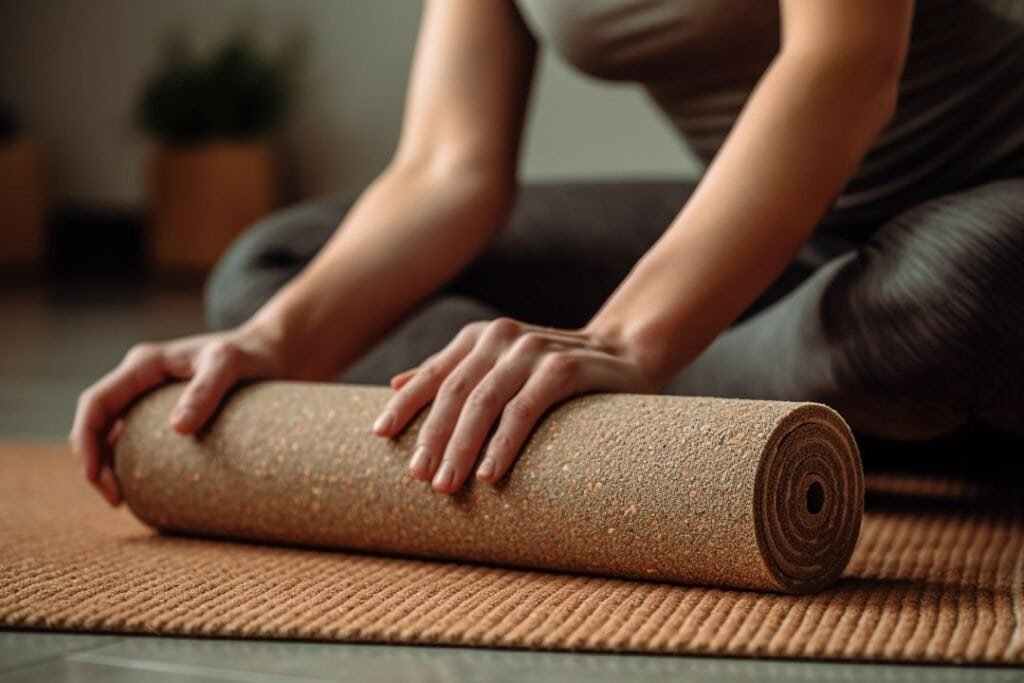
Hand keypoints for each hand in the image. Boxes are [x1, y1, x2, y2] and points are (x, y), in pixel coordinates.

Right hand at [69, 324, 287, 506]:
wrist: (276, 353)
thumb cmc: (253, 355)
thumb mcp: (229, 365)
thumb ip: (206, 390)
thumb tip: (178, 429)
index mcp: (145, 364)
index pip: (97, 402)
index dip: (86, 440)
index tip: (95, 476)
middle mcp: (143, 379)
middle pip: (99, 423)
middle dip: (95, 462)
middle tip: (116, 500)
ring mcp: (153, 396)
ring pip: (114, 434)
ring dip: (111, 466)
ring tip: (125, 500)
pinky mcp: (169, 412)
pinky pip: (138, 439)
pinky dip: (134, 463)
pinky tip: (146, 489)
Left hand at [370, 317, 659, 494]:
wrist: (627, 354)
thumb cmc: (556, 372)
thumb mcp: (500, 368)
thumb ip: (453, 372)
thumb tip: (394, 384)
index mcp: (481, 338)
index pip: (434, 373)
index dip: (405, 404)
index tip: (380, 436)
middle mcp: (502, 338)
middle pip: (455, 392)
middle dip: (433, 437)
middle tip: (418, 477)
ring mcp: (534, 350)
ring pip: (484, 402)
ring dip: (461, 447)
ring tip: (446, 486)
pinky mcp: (565, 369)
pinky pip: (525, 410)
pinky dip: (504, 444)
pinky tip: (490, 475)